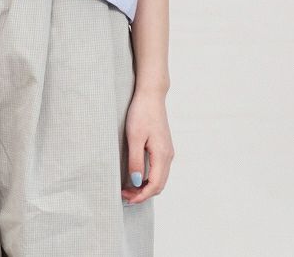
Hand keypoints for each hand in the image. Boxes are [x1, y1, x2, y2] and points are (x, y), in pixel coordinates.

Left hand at [120, 89, 174, 204]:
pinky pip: (159, 170)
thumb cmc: (141, 113)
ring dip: (146, 187)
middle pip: (159, 185)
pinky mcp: (164, 147)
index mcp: (162, 155)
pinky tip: (137, 176)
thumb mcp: (134, 137)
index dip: (141, 196)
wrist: (151, 95)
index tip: (126, 198)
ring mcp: (168, 151)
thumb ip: (136, 161)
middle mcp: (168, 156)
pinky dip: (149, 178)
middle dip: (142, 194)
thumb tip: (136, 183)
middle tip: (124, 194)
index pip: (154, 185)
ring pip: (160, 178)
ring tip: (128, 187)